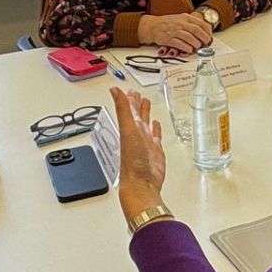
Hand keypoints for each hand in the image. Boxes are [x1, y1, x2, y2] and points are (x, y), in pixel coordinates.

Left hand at [108, 87, 167, 219]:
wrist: (142, 182)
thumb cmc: (133, 159)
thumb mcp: (128, 129)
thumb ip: (122, 109)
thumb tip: (114, 90)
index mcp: (129, 127)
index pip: (128, 108)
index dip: (128, 98)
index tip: (128, 89)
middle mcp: (137, 133)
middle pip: (136, 114)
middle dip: (136, 103)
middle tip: (137, 93)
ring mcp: (146, 142)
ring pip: (146, 123)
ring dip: (146, 113)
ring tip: (146, 103)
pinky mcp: (156, 150)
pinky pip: (156, 136)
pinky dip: (156, 129)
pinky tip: (156, 125)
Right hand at [139, 12, 211, 53]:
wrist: (152, 26)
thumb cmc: (168, 24)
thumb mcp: (181, 19)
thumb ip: (192, 24)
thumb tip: (205, 32)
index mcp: (185, 18)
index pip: (201, 24)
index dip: (207, 32)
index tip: (210, 37)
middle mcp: (181, 23)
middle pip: (196, 30)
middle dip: (204, 38)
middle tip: (207, 44)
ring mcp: (174, 31)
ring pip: (189, 37)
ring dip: (196, 44)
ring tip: (198, 47)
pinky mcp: (168, 39)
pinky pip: (179, 44)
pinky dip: (186, 47)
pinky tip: (190, 50)